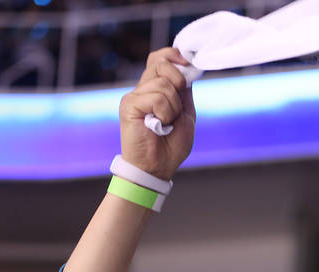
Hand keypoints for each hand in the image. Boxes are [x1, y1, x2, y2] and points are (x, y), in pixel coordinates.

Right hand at [119, 48, 195, 180]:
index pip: (159, 58)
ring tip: (166, 123)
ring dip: (174, 108)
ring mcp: (134, 96)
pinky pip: (156, 98)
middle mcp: (142, 89)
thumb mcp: (186, 114)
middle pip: (161, 64)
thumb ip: (184, 92)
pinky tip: (159, 125)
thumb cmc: (170, 146)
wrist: (157, 168)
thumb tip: (187, 69)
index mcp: (154, 89)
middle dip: (178, 83)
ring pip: (163, 84)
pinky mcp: (129, 105)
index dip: (174, 56)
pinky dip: (165, 113)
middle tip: (177, 108)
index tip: (188, 64)